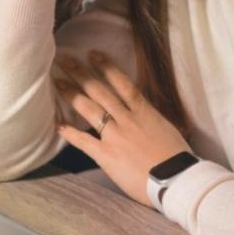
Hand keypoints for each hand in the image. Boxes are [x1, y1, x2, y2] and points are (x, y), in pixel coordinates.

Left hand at [52, 50, 190, 206]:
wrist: (176, 180)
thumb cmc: (177, 158)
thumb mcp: (166, 129)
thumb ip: (150, 118)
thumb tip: (142, 113)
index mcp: (144, 112)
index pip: (123, 83)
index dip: (106, 67)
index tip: (93, 54)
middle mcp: (127, 119)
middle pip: (100, 91)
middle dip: (80, 73)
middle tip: (64, 59)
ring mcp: (115, 136)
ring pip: (90, 110)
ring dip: (72, 95)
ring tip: (57, 82)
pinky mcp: (106, 155)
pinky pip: (84, 141)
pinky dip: (70, 133)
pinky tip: (58, 125)